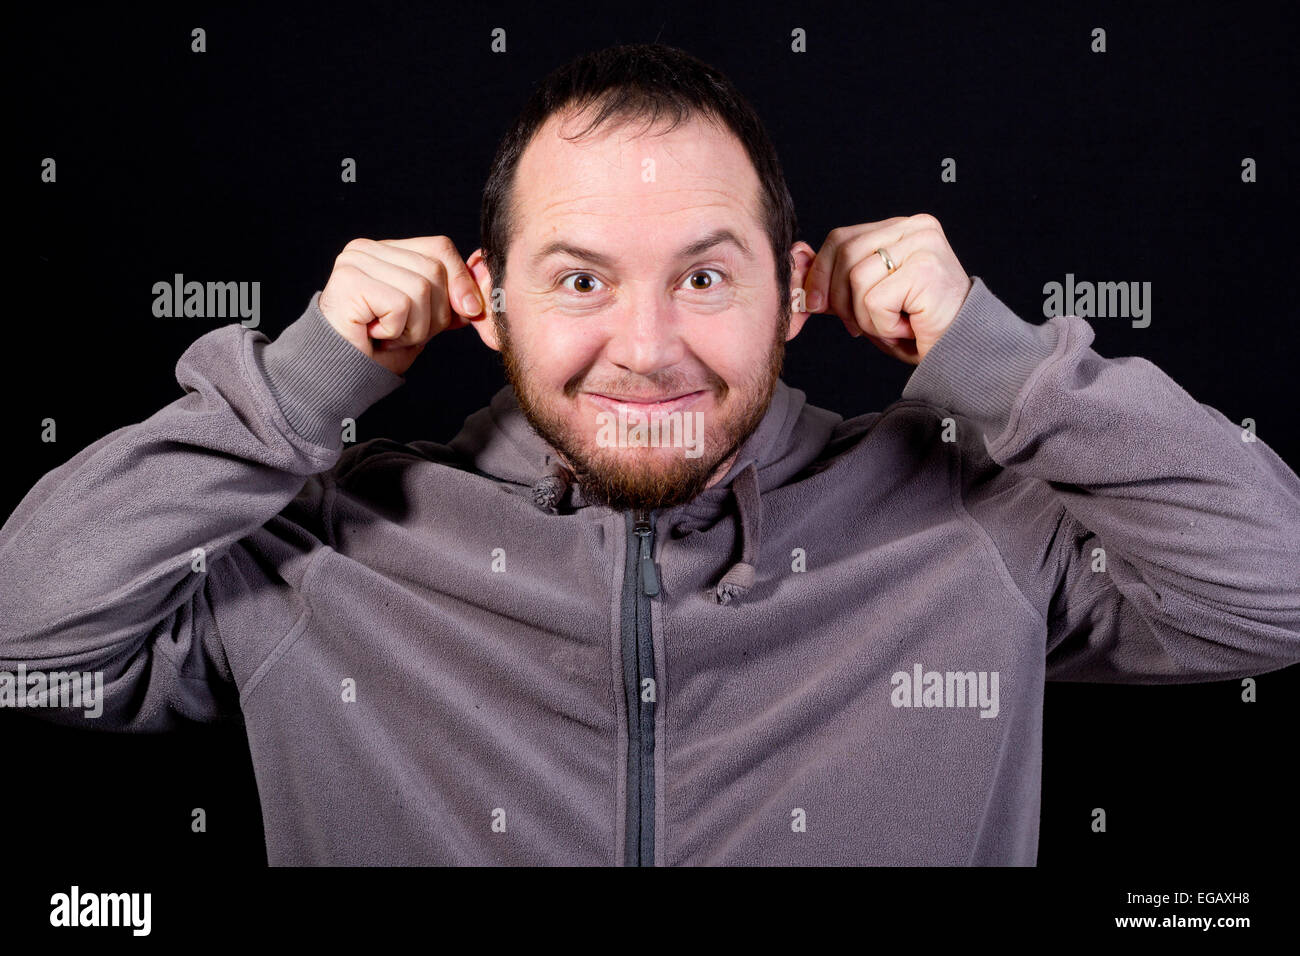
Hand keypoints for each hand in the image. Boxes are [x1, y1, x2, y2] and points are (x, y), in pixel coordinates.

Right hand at [318, 236, 485, 375]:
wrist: (338, 375)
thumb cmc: (378, 349)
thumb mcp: (426, 321)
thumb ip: (451, 302)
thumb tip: (480, 296)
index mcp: (387, 251)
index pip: (440, 248)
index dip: (462, 281)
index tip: (469, 312)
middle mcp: (367, 248)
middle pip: (435, 270)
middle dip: (436, 313)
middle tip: (408, 332)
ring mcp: (355, 261)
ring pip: (421, 289)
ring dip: (415, 327)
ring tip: (390, 335)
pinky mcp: (350, 281)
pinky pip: (401, 305)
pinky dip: (398, 331)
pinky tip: (376, 335)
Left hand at [802, 214, 972, 365]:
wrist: (961, 351)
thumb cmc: (917, 326)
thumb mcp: (866, 300)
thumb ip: (835, 281)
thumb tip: (796, 262)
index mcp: (900, 227)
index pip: (841, 238)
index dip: (820, 274)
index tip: (816, 304)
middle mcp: (915, 227)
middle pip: (844, 255)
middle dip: (839, 299)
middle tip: (857, 326)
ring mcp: (923, 245)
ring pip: (856, 279)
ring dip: (864, 316)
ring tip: (892, 324)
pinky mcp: (926, 269)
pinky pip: (874, 300)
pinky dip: (882, 325)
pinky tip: (906, 326)